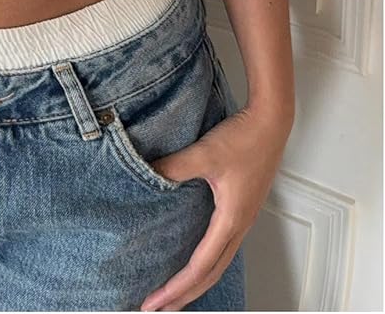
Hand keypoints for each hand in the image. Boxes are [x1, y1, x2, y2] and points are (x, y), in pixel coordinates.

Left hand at [139, 104, 291, 310]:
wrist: (270, 121)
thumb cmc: (244, 138)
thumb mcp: (204, 153)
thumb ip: (173, 167)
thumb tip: (146, 175)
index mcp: (231, 220)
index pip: (200, 266)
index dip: (176, 288)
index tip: (154, 303)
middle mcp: (239, 225)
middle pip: (211, 274)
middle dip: (184, 295)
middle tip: (156, 308)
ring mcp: (243, 217)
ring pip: (218, 262)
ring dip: (196, 280)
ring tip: (173, 291)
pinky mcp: (242, 206)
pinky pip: (222, 244)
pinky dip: (205, 260)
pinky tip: (193, 255)